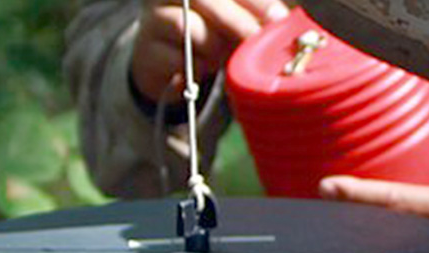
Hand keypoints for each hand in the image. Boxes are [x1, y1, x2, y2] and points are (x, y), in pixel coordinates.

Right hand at [130, 0, 288, 104]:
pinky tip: (202, 69)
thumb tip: (282, 21)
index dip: (254, 0)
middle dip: (238, 21)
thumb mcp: (230, 18)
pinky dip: (197, 68)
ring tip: (220, 58)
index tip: (278, 18)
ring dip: (215, 49)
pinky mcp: (147, 51)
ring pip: (191, 28)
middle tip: (258, 41)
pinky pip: (179, 59)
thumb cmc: (204, 32)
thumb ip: (252, 13)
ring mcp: (153, 18)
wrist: (161, 62)